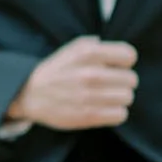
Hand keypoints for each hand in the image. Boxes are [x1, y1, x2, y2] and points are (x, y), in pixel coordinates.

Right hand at [5, 37, 137, 129]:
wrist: (30, 94)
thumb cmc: (56, 71)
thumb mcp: (73, 48)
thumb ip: (98, 45)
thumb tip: (120, 53)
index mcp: (89, 53)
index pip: (129, 56)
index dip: (124, 62)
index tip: (116, 67)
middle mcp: (91, 73)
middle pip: (131, 79)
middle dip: (123, 82)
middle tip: (111, 84)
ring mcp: (90, 96)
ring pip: (127, 98)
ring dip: (119, 98)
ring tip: (107, 97)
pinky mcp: (88, 116)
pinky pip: (120, 115)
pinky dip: (116, 113)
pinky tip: (105, 108)